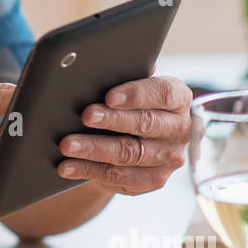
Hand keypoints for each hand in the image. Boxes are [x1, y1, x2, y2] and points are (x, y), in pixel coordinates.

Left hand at [56, 75, 191, 195]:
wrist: (136, 139)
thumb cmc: (129, 105)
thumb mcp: (130, 88)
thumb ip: (124, 76)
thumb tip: (101, 67)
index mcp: (178, 99)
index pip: (163, 93)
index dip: (136, 94)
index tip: (109, 96)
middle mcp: (180, 129)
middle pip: (145, 124)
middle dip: (112, 120)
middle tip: (85, 116)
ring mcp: (169, 158)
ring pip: (128, 153)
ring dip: (94, 149)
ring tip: (68, 145)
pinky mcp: (153, 180)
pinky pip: (119, 177)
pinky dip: (90, 170)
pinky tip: (68, 166)